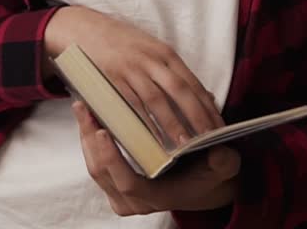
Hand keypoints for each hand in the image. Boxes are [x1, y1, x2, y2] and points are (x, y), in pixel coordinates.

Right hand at [45, 6, 223, 145]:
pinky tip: (154, 137)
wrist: (84, 28)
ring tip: (186, 144)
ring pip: (158, 100)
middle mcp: (152, 59)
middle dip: (197, 116)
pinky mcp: (113, 78)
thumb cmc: (121, 43)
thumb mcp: (151, 50)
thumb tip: (202, 96)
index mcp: (165, 53)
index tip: (219, 126)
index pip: (192, 82)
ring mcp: (132, 69)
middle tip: (210, 139)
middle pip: (181, 91)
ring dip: (173, 123)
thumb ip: (173, 71)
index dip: (207, 106)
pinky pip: (132, 104)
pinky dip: (145, 122)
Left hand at [74, 101, 238, 214]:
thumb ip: (223, 162)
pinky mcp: (114, 184)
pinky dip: (89, 138)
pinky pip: (95, 162)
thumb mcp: (223, 167)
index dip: (112, 159)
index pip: (128, 183)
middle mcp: (136, 201)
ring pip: (94, 166)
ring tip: (82, 105)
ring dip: (85, 135)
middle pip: (102, 172)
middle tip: (84, 107)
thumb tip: (219, 153)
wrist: (203, 185)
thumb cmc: (211, 173)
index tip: (102, 131)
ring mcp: (122, 195)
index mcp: (159, 197)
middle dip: (89, 139)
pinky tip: (89, 114)